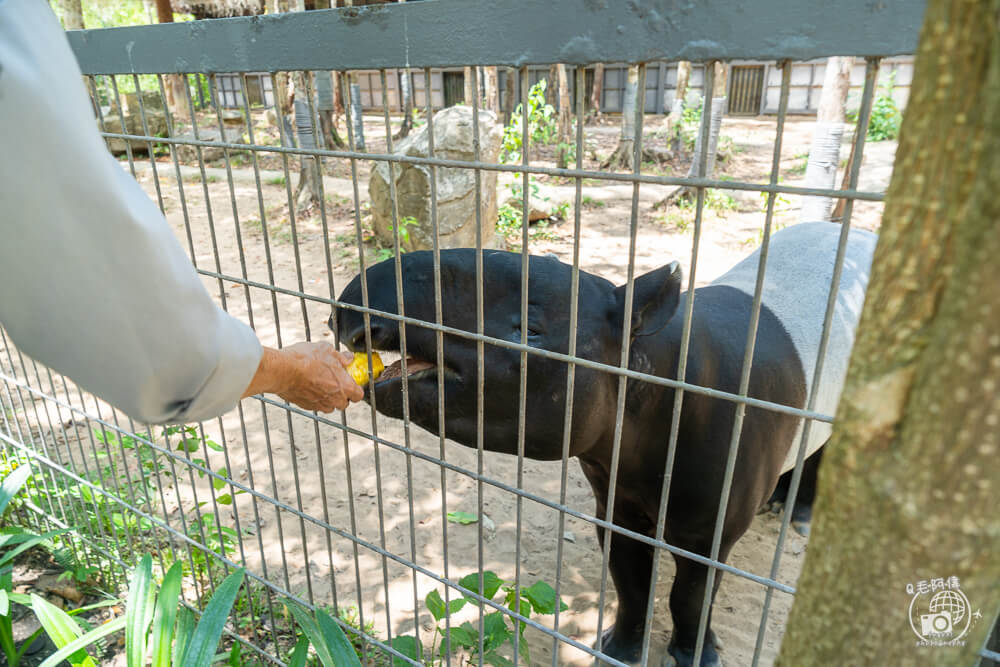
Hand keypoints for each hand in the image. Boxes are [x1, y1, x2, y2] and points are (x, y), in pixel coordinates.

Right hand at [242, 343, 363, 411]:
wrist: (282, 370)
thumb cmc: (305, 359)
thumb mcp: (327, 350)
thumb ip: (340, 357)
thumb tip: (348, 357)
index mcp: (344, 386)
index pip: (359, 395)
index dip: (356, 389)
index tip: (351, 382)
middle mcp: (334, 399)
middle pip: (344, 403)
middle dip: (342, 394)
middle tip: (335, 381)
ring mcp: (319, 404)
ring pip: (330, 405)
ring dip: (328, 397)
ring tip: (320, 383)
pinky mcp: (306, 406)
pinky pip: (315, 404)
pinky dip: (314, 398)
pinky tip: (308, 385)